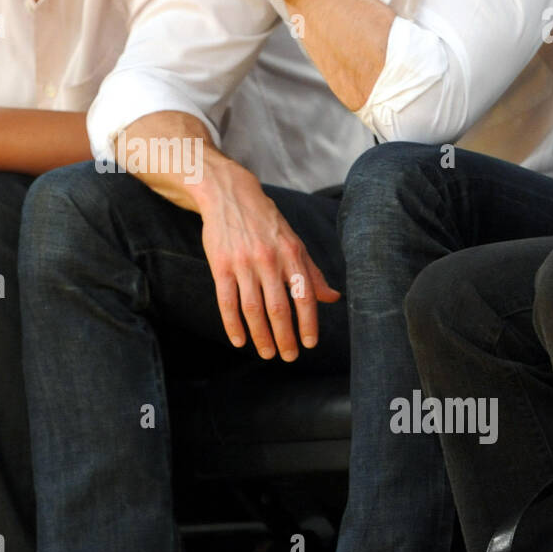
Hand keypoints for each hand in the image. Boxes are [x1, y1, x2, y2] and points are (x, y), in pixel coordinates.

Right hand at [198, 162, 339, 360]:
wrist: (229, 195)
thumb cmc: (265, 221)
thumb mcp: (293, 241)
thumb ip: (311, 272)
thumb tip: (332, 297)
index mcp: (291, 253)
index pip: (304, 295)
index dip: (308, 322)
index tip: (310, 343)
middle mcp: (269, 259)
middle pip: (278, 308)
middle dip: (285, 337)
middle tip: (289, 356)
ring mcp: (243, 263)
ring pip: (253, 309)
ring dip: (261, 336)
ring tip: (267, 353)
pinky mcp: (220, 266)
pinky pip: (227, 302)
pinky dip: (233, 325)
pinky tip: (239, 341)